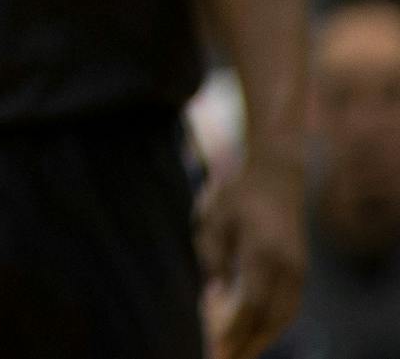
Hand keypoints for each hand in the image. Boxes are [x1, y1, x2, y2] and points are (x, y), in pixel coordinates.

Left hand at [200, 156, 305, 358]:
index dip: (234, 331)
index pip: (250, 305)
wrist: (276, 172)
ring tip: (239, 352)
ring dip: (262, 337)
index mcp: (263, 253)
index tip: (217, 349)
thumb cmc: (236, 193)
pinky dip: (274, 324)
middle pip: (270, 318)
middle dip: (248, 343)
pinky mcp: (301, 269)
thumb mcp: (213, 220)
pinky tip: (257, 331)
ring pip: (284, 316)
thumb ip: (214, 259)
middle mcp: (287, 266)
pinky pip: (290, 306)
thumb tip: (218, 294)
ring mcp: (299, 269)